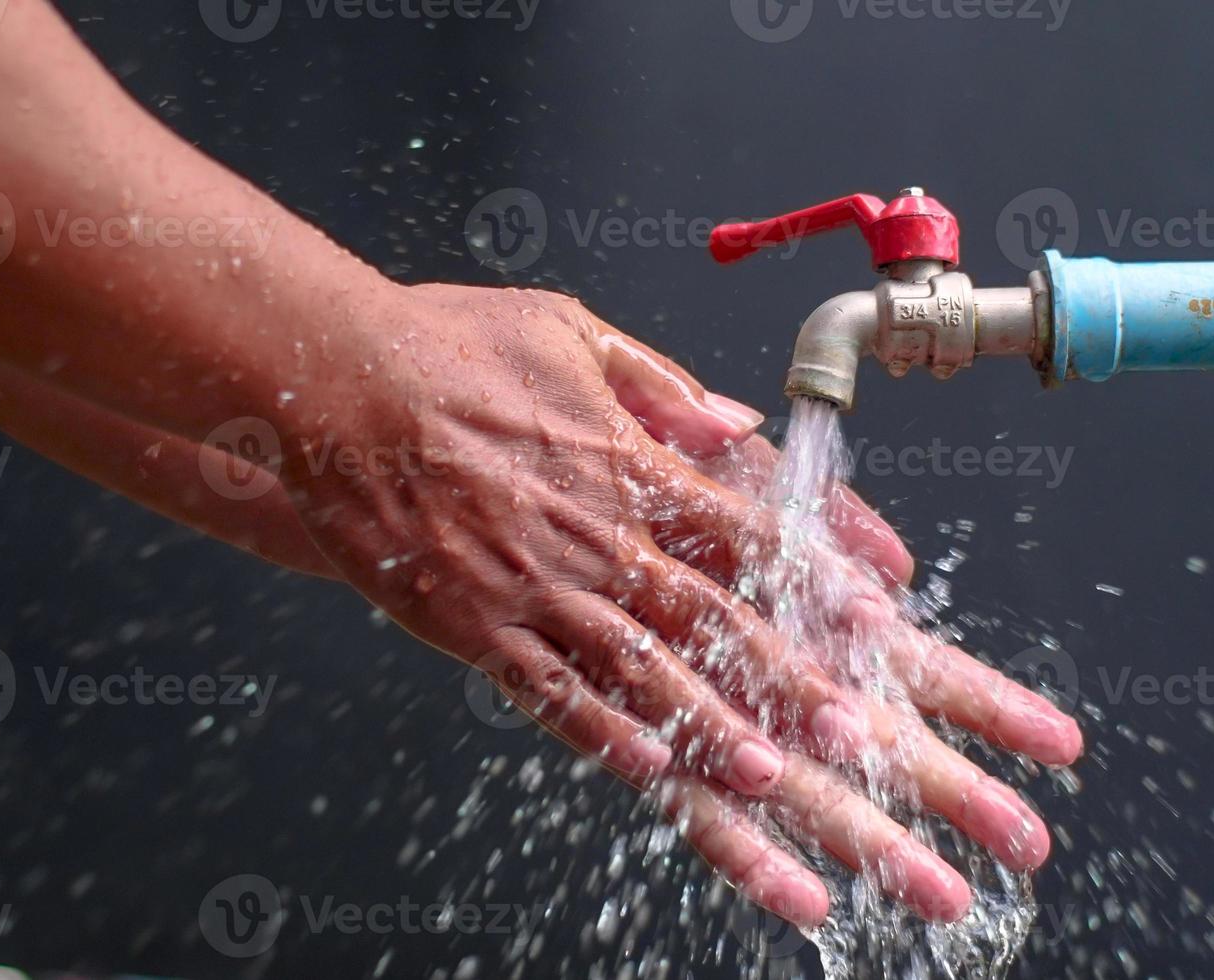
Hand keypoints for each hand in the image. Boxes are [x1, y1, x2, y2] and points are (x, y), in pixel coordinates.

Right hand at [268, 282, 1080, 925]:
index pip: (745, 522)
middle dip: (788, 675)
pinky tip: (650, 770)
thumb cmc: (448, 344)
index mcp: (625, 457)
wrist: (335, 379)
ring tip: (773, 772)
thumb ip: (658, 383)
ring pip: (639, 666)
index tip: (878, 610)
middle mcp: (594, 529)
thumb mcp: (568, 331)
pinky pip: (547, 689)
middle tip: (854, 729)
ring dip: (711, 723)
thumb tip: (734, 420)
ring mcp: (534, 583)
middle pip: (710, 613)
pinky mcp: (473, 623)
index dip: (819, 570)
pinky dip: (602, 732)